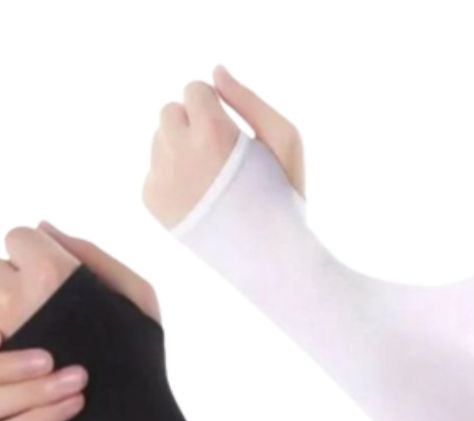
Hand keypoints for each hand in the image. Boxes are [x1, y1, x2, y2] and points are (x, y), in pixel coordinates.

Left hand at [0, 224, 159, 420]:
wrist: (118, 417)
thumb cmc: (138, 352)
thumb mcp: (139, 294)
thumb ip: (92, 253)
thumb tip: (45, 226)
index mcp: (54, 275)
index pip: (20, 236)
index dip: (38, 253)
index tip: (57, 276)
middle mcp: (18, 297)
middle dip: (18, 280)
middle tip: (48, 308)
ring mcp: (4, 328)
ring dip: (8, 307)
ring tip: (37, 331)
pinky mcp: (3, 353)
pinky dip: (7, 333)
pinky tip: (28, 348)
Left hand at [143, 65, 304, 227]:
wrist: (268, 258)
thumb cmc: (283, 196)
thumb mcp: (284, 140)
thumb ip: (249, 100)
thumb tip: (215, 72)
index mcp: (211, 131)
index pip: (194, 90)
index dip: (216, 109)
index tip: (232, 135)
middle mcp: (178, 151)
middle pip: (170, 112)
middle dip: (193, 127)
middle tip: (221, 159)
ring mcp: (161, 177)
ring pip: (159, 140)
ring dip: (181, 151)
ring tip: (212, 183)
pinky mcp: (151, 200)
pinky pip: (155, 170)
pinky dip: (174, 179)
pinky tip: (200, 200)